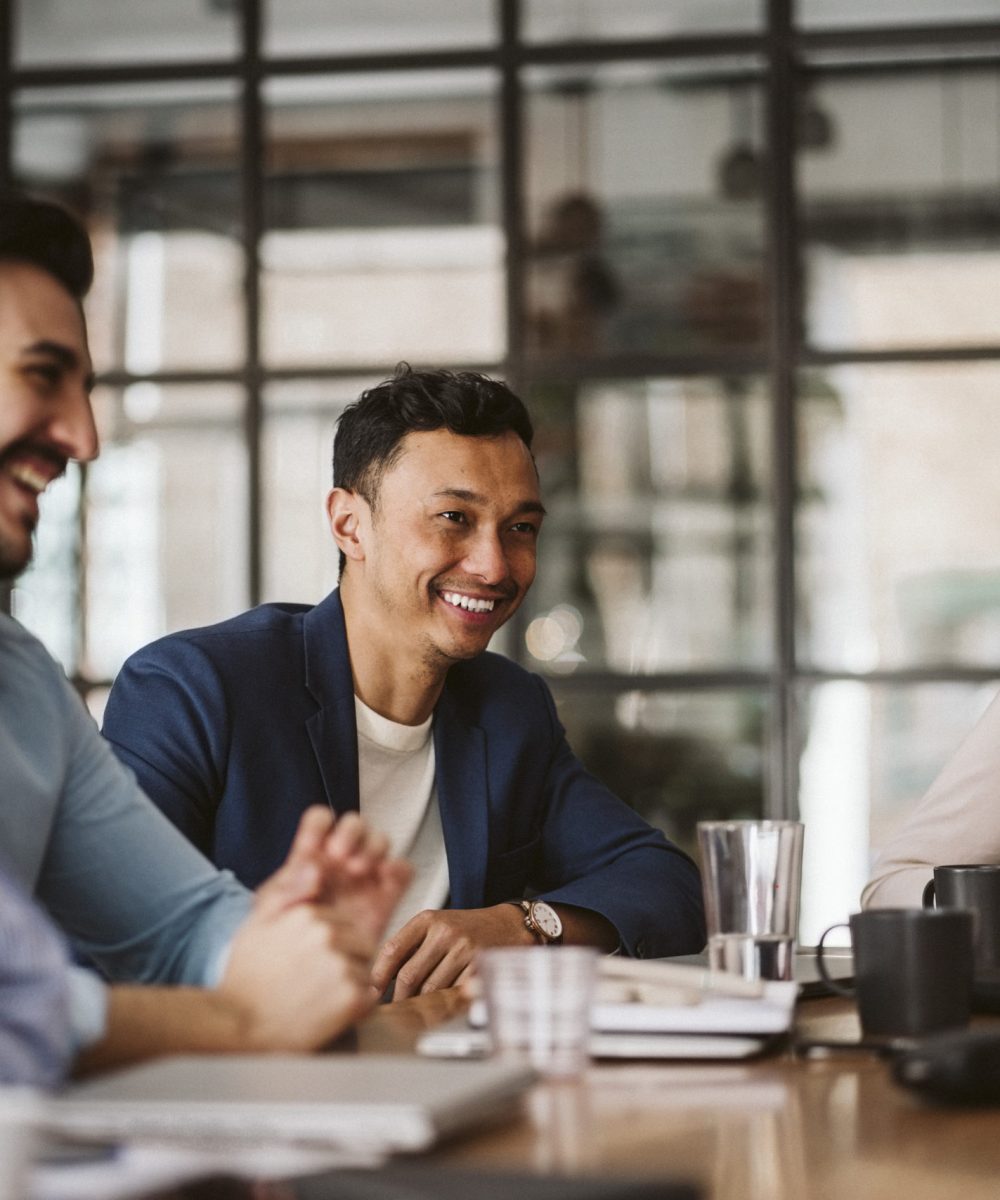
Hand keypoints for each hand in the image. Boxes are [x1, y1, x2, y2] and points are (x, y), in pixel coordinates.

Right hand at [220, 901, 378, 1049]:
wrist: (237, 1027)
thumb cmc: (246, 978)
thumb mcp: (257, 924)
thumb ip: (287, 892)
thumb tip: (316, 868)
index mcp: (308, 914)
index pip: (344, 925)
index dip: (330, 947)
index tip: (306, 964)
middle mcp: (328, 934)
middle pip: (360, 945)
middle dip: (345, 961)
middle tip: (313, 984)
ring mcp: (340, 965)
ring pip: (365, 970)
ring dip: (350, 985)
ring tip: (318, 999)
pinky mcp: (350, 997)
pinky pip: (369, 998)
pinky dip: (356, 1009)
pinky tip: (327, 1014)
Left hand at [255, 807, 411, 943]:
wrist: (304, 982)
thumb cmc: (280, 944)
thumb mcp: (271, 913)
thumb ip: (286, 888)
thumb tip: (315, 866)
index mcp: (310, 856)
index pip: (320, 821)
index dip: (322, 823)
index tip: (318, 844)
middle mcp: (340, 861)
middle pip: (355, 824)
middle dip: (351, 833)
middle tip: (341, 855)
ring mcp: (365, 877)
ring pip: (380, 841)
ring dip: (372, 847)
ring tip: (359, 869)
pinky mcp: (386, 896)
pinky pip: (402, 871)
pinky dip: (398, 867)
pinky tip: (384, 877)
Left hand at [372, 904, 531, 1000]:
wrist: (508, 926)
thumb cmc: (468, 929)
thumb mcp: (437, 926)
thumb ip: (412, 947)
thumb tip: (382, 980)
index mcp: (428, 919)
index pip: (392, 949)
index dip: (378, 975)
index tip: (372, 991)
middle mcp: (445, 931)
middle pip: (409, 975)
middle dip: (399, 998)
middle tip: (394, 1010)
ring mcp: (463, 949)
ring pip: (431, 989)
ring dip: (422, 1004)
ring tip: (418, 1011)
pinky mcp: (479, 967)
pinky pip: (452, 994)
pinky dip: (444, 1004)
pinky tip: (442, 1006)